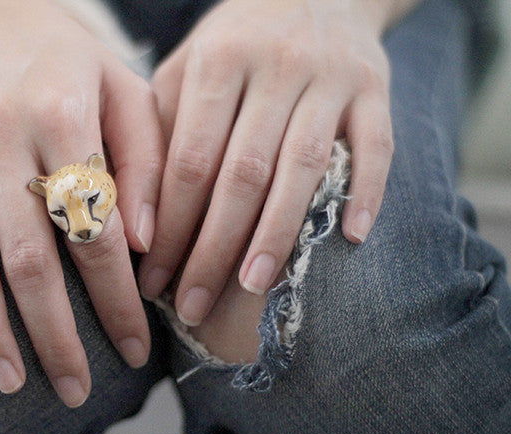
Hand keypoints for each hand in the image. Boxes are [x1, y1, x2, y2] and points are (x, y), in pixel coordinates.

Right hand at [0, 0, 162, 406]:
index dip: (117, 300)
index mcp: (63, 114)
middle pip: (28, 257)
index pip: (95, 231)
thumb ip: (146, 164)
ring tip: (12, 380)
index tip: (134, 350)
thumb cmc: (66, 55)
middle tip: (73, 391)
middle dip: (54, 334)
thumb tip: (146, 249)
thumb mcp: (125, 89)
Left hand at [139, 0, 408, 326]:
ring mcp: (330, 77)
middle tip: (193, 304)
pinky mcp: (376, 87)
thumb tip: (140, 216)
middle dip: (214, 247)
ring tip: (253, 286)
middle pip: (242, 173)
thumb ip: (165, 128)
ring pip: (304, 166)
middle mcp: (274, 67)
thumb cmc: (236, 43)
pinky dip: (366, 193)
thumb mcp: (188, 67)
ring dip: (278, 232)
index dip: (170, 227)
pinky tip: (350, 239)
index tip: (152, 280)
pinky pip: (377, 146)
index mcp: (218, 61)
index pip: (189, 160)